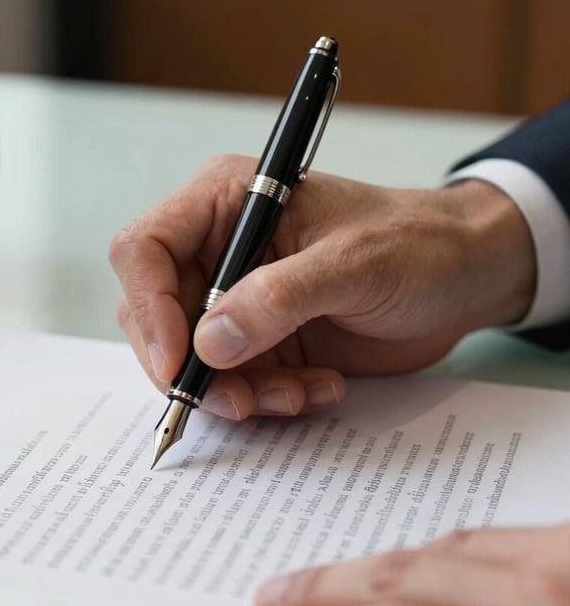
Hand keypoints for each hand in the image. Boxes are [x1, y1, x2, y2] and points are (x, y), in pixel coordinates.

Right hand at [109, 154, 534, 419]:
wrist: (462, 278)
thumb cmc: (416, 244)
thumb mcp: (354, 264)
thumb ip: (278, 299)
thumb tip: (206, 345)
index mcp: (225, 204)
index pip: (145, 250)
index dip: (148, 308)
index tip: (179, 363)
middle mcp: (219, 251)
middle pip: (155, 316)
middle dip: (190, 368)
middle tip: (238, 401)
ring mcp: (236, 300)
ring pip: (191, 361)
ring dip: (235, 393)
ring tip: (295, 396)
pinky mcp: (259, 341)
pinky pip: (234, 384)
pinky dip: (267, 400)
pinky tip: (316, 390)